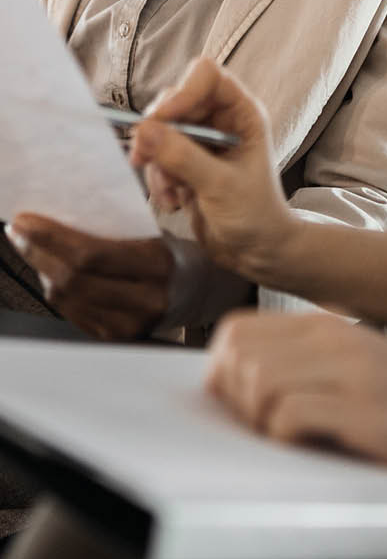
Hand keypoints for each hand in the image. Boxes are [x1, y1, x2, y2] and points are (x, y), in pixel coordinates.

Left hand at [5, 215, 172, 340]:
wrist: (196, 291)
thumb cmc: (170, 254)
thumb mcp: (150, 233)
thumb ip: (109, 231)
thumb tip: (56, 220)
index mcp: (156, 265)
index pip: (89, 253)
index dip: (50, 237)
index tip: (25, 220)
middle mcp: (144, 300)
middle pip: (72, 278)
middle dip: (37, 252)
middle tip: (19, 231)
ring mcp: (129, 325)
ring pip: (66, 298)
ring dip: (40, 271)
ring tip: (30, 248)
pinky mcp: (116, 338)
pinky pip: (72, 313)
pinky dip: (54, 290)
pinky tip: (50, 272)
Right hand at [131, 58, 294, 280]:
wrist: (256, 252)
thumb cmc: (255, 215)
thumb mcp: (220, 185)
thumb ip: (183, 157)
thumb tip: (144, 130)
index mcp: (241, 113)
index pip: (206, 76)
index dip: (182, 92)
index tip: (162, 121)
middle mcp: (219, 120)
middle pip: (174, 101)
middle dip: (158, 133)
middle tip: (145, 160)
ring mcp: (200, 141)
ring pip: (159, 131)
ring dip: (157, 163)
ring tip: (171, 194)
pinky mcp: (183, 162)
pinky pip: (156, 157)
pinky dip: (157, 179)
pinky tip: (172, 202)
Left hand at [206, 310, 386, 480]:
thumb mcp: (354, 365)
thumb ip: (302, 364)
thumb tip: (235, 384)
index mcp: (323, 327)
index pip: (236, 332)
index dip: (221, 371)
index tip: (234, 405)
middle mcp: (330, 339)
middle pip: (238, 355)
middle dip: (233, 399)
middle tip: (259, 427)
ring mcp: (349, 372)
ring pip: (257, 382)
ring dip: (258, 419)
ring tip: (285, 437)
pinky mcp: (364, 410)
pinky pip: (290, 417)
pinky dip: (284, 438)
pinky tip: (310, 445)